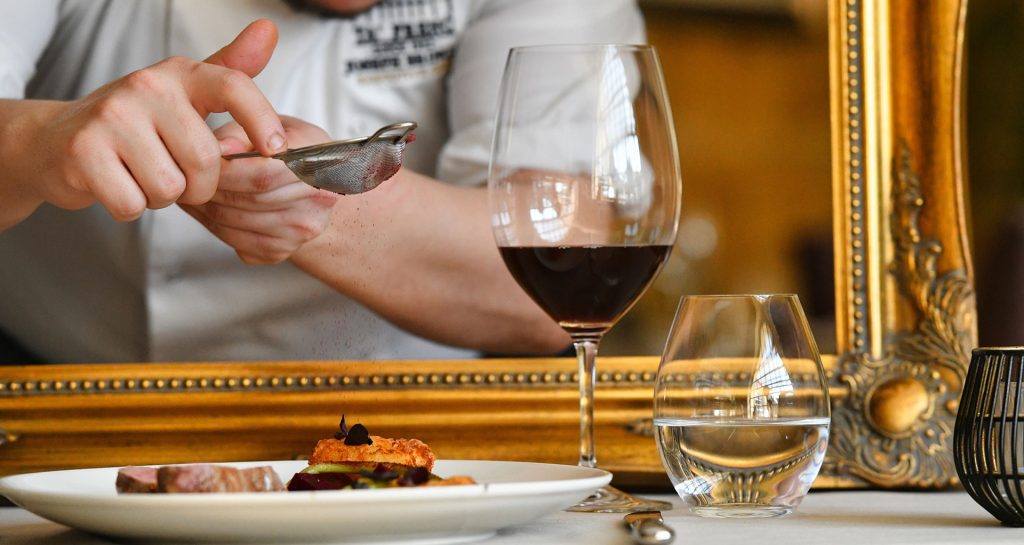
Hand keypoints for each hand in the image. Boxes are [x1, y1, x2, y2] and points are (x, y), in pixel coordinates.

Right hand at [30, 20, 286, 221]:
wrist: (57, 139)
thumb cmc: (135, 123)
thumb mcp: (185, 93)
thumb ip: (230, 69)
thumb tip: (269, 31)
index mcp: (179, 74)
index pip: (232, 85)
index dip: (261, 119)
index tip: (276, 148)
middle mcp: (145, 87)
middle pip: (205, 160)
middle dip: (197, 185)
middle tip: (175, 174)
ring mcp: (111, 117)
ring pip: (169, 188)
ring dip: (161, 197)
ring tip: (142, 176)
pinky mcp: (83, 151)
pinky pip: (132, 204)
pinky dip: (129, 206)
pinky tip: (118, 184)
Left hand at [181, 116, 339, 264]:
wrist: (316, 190)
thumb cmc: (293, 151)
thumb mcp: (275, 126)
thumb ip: (244, 132)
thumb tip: (217, 147)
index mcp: (318, 167)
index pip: (263, 175)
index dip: (225, 168)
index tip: (201, 158)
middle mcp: (314, 205)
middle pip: (246, 199)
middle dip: (210, 187)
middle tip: (188, 173)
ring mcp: (297, 233)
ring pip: (233, 222)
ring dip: (204, 206)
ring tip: (193, 188)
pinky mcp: (278, 251)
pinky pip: (232, 239)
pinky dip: (210, 223)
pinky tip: (204, 207)